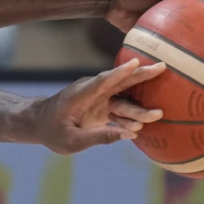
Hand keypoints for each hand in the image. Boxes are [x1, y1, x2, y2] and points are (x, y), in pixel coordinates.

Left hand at [30, 58, 165, 153]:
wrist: (40, 124)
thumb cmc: (52, 132)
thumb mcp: (72, 141)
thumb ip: (99, 137)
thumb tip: (129, 135)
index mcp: (79, 95)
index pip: (101, 81)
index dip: (119, 72)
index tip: (136, 62)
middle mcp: (91, 92)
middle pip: (119, 82)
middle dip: (141, 75)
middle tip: (163, 67)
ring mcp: (97, 97)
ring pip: (122, 99)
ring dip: (139, 108)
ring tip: (157, 114)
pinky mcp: (101, 105)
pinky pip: (120, 109)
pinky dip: (130, 116)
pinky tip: (141, 125)